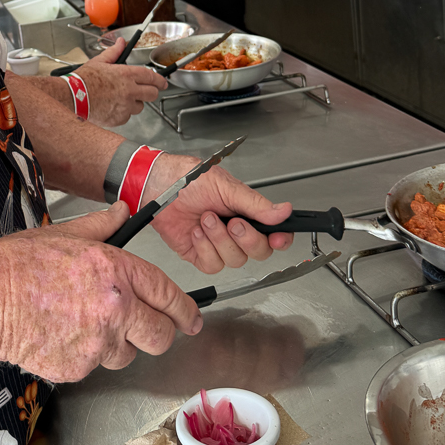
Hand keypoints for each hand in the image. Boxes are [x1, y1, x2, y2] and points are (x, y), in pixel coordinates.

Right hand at [0, 201, 200, 380]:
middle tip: (141, 327)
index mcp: (115, 270)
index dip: (184, 309)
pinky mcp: (78, 369)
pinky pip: (94, 366)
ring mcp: (97, 343)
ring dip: (116, 345)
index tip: (191, 318)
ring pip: (127, 354)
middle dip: (156, 333)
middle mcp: (115, 308)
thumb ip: (102, 226)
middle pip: (159, 336)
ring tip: (82, 323)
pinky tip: (61, 335)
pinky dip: (85, 355)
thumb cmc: (17, 265)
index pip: (166, 293)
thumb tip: (124, 211)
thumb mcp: (64, 234)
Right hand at [81, 37, 167, 124]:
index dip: (160, 80)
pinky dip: (123, 113)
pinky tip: (112, 106)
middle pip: (152, 94)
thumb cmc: (84, 80)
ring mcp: (125, 106)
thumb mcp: (99, 62)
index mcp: (126, 75)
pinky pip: (127, 117)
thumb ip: (114, 52)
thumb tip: (121, 43)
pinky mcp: (119, 118)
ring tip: (121, 99)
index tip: (162, 82)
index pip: (152, 77)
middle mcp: (129, 91)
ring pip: (140, 107)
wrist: (73, 97)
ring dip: (134, 103)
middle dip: (151, 92)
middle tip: (145, 92)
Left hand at [146, 158, 292, 274]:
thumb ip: (256, 204)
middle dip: (246, 238)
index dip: (281, 239)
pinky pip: (213, 264)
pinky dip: (204, 248)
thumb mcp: (226, 187)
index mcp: (248, 213)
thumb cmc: (189, 180)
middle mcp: (236, 231)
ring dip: (219, 239)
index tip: (277, 238)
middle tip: (231, 222)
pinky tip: (196, 232)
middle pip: (259, 252)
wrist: (159, 187)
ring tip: (205, 218)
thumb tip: (285, 211)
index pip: (275, 234)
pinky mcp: (201, 255)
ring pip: (235, 260)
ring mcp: (219, 244)